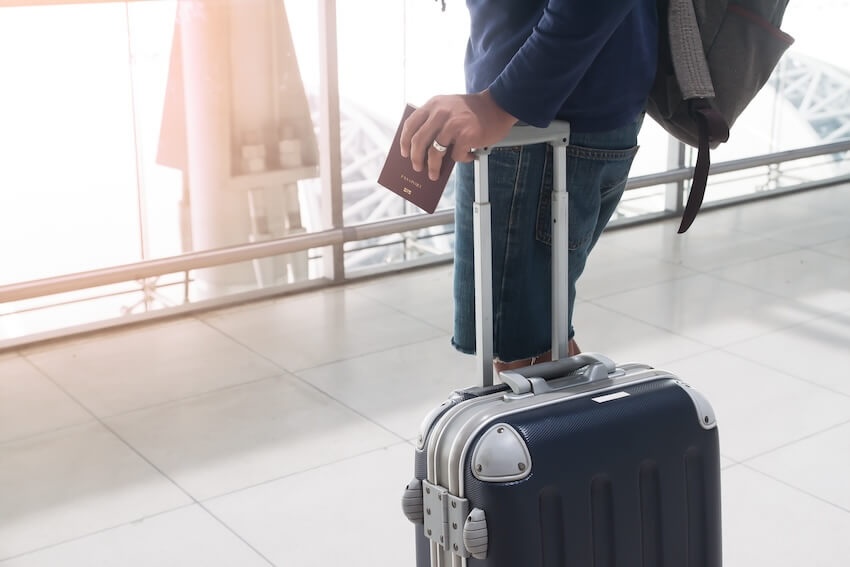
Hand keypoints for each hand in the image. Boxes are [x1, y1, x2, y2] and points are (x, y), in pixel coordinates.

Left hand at [399, 90, 517, 180]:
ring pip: (434, 152)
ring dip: (433, 167)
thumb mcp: (449, 106)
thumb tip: (423, 150)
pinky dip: (460, 159)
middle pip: (419, 141)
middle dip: (415, 158)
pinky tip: (467, 156)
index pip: (411, 124)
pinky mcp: (466, 135)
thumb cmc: (474, 110)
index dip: (404, 141)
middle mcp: (441, 112)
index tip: (404, 153)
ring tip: (434, 174)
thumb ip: (436, 121)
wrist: (499, 105)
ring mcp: (453, 124)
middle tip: (417, 168)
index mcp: (434, 104)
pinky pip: (456, 155)